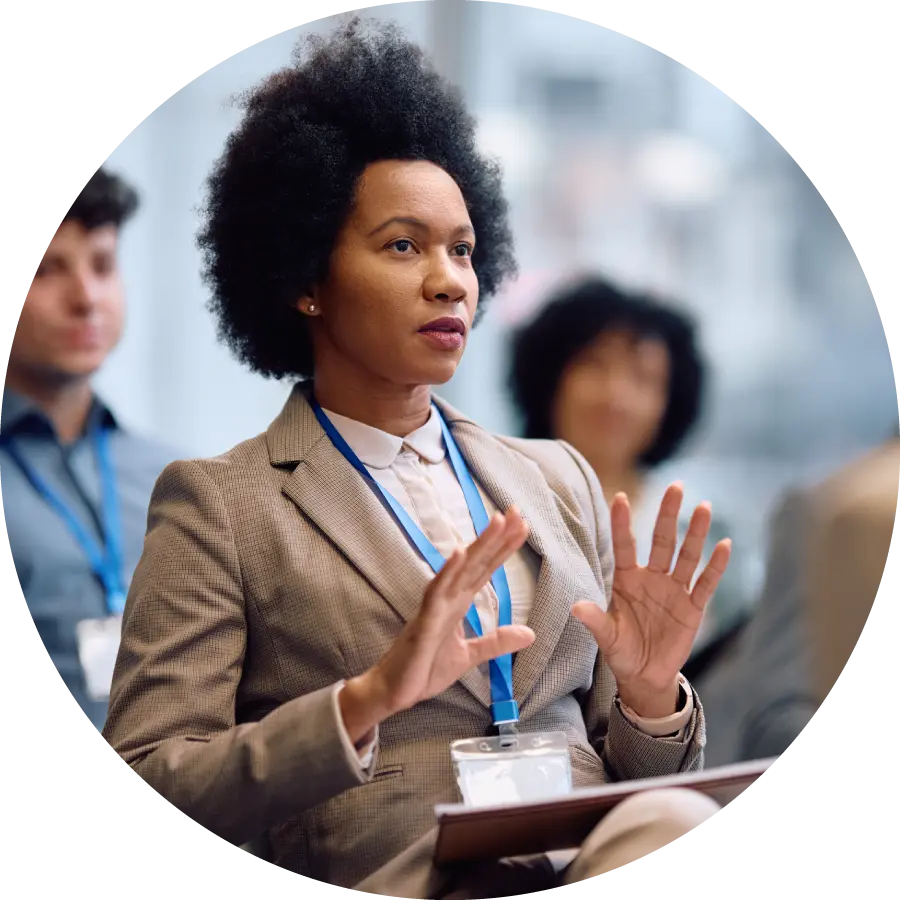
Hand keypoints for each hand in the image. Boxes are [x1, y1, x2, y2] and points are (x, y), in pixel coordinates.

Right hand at [340, 508, 535, 742]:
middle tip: (516, 510)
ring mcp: (435, 606)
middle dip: (497, 536)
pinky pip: (436, 592)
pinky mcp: (424, 621)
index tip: (522, 525)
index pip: (486, 569)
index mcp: (458, 602)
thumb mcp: (470, 656)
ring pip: (461, 569)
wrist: (394, 691)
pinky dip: (448, 572)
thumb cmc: (424, 669)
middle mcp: (448, 597)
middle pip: (478, 561)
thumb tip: (530, 633)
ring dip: (478, 544)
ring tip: (497, 521)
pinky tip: (459, 553)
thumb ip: (497, 642)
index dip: (504, 547)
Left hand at [572, 483, 730, 718]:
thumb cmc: (622, 650)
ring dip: (696, 533)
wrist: (645, 675)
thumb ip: (595, 620)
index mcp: (627, 580)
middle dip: (668, 514)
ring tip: (704, 507)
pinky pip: (706, 583)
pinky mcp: (693, 607)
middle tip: (675, 487)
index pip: (625, 546)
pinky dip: (716, 566)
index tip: (621, 497)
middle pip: (662, 540)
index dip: (623, 523)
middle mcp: (652, 578)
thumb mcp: (607, 636)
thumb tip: (576, 607)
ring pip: (687, 556)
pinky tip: (724, 544)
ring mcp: (674, 590)